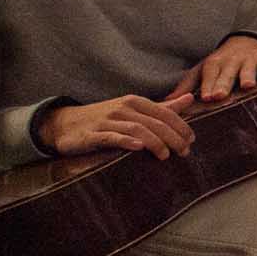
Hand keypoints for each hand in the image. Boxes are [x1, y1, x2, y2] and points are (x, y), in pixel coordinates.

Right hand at [40, 92, 196, 158]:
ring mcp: (106, 120)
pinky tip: (138, 148)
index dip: (181, 126)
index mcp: (135, 102)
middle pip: (154, 122)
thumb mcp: (135, 109)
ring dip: (155, 142)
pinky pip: (111, 137)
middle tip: (184, 152)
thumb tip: (190, 99)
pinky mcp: (91, 134)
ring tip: (166, 155)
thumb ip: (163, 107)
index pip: (164, 113)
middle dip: (173, 137)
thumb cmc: (106, 117)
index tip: (192, 140)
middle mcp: (122, 108)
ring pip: (136, 129)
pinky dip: (126, 141)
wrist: (64, 123)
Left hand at [165, 35, 256, 103]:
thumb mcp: (203, 70)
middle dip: (224, 84)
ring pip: (248, 68)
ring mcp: (249, 59)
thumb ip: (186, 86)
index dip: (208, 85)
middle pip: (227, 73)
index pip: (210, 74)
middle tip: (220, 95)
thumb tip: (166, 102)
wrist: (246, 43)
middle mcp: (231, 61)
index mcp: (214, 63)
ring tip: (248, 85)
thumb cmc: (222, 64)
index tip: (205, 97)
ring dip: (248, 76)